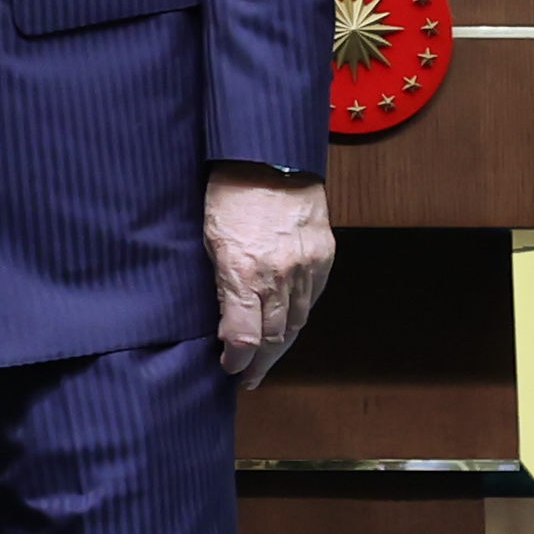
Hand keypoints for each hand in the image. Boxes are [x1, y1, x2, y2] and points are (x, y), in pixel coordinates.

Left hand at [204, 165, 334, 381]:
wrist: (272, 157)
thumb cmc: (230, 192)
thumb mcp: (210, 239)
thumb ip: (221, 284)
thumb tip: (225, 321)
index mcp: (244, 273)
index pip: (245, 338)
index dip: (237, 360)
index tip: (228, 367)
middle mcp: (279, 277)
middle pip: (275, 339)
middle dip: (259, 362)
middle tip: (248, 376)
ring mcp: (306, 268)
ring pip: (298, 323)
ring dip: (282, 346)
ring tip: (267, 361)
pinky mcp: (324, 257)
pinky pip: (312, 299)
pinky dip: (299, 317)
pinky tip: (289, 327)